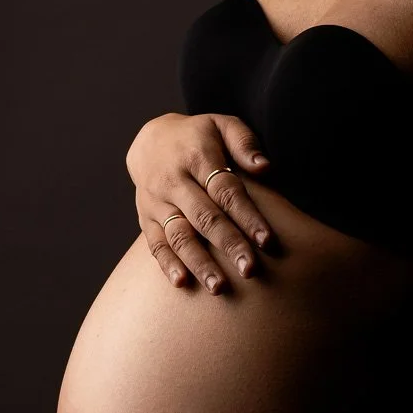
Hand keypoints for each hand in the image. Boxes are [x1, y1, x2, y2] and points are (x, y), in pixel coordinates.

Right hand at [127, 112, 275, 292]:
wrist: (150, 140)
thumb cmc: (198, 136)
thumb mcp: (222, 124)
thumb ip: (244, 142)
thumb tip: (265, 167)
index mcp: (197, 156)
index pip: (225, 190)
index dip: (247, 216)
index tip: (266, 240)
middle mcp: (174, 181)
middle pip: (204, 217)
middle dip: (228, 245)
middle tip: (250, 270)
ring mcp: (157, 201)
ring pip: (179, 236)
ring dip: (199, 263)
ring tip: (219, 288)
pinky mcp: (146, 218)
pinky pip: (155, 244)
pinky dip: (167, 264)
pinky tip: (182, 283)